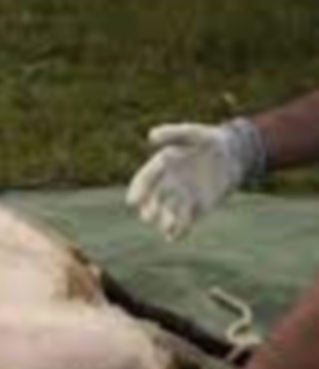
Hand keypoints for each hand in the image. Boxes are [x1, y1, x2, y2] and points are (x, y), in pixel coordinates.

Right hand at [126, 122, 250, 240]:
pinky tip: (174, 236)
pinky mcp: (195, 209)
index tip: (133, 201)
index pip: (144, 180)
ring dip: (163, 222)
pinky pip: (183, 223)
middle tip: (149, 215)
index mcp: (162, 166)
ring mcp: (180, 198)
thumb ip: (174, 132)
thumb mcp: (194, 133)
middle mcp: (167, 184)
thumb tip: (150, 135)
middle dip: (149, 209)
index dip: (137, 190)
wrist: (234, 155)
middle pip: (152, 201)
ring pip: (165, 214)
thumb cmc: (211, 141)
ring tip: (166, 226)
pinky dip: (178, 231)